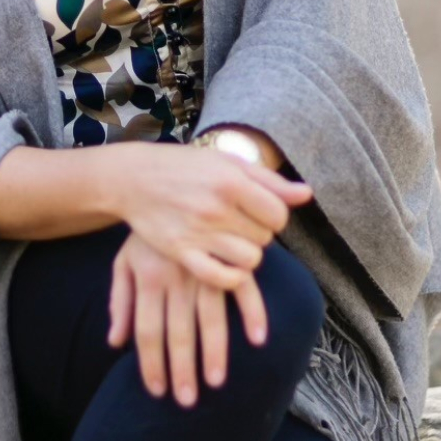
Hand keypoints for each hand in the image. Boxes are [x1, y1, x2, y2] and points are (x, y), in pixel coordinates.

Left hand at [106, 229, 268, 405]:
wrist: (168, 181)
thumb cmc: (145, 231)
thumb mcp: (123, 261)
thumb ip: (119, 302)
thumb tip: (115, 342)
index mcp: (148, 278)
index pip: (147, 331)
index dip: (151, 364)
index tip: (157, 392)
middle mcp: (176, 277)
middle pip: (177, 331)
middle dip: (182, 369)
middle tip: (187, 401)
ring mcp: (205, 266)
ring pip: (209, 318)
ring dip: (214, 352)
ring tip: (217, 382)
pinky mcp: (229, 256)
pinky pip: (244, 289)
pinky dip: (252, 313)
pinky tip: (257, 340)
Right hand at [109, 142, 313, 290]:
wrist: (134, 178)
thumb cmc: (185, 167)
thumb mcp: (227, 163)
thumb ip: (269, 181)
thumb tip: (307, 195)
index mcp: (232, 181)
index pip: (279, 215)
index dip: (275, 217)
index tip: (260, 212)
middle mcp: (217, 207)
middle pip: (265, 238)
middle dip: (258, 233)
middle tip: (240, 225)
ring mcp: (198, 232)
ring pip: (249, 260)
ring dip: (247, 255)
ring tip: (232, 243)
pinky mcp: (181, 252)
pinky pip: (222, 278)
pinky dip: (232, 277)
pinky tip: (226, 266)